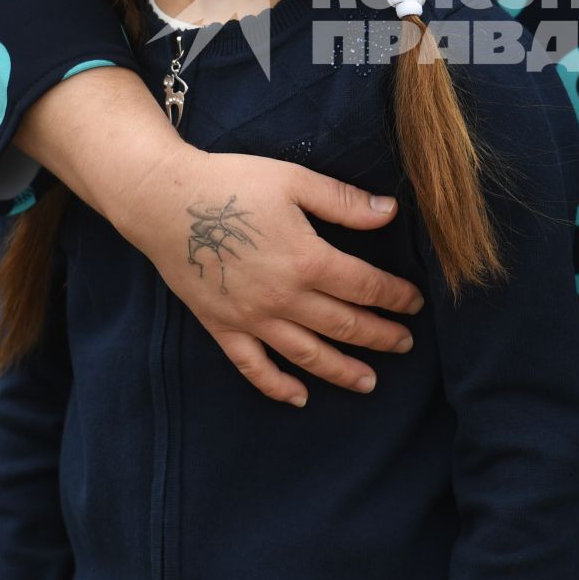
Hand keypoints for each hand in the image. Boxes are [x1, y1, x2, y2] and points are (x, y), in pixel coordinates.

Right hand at [108, 145, 424, 407]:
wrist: (162, 200)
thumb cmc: (230, 183)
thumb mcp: (294, 181)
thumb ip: (344, 201)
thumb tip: (391, 212)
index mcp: (307, 260)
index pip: (365, 287)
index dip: (395, 297)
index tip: (415, 303)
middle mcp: (284, 298)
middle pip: (343, 325)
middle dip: (379, 336)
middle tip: (405, 344)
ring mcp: (252, 318)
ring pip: (307, 354)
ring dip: (342, 371)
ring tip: (369, 382)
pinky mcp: (222, 326)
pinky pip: (253, 367)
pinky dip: (277, 386)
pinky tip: (299, 397)